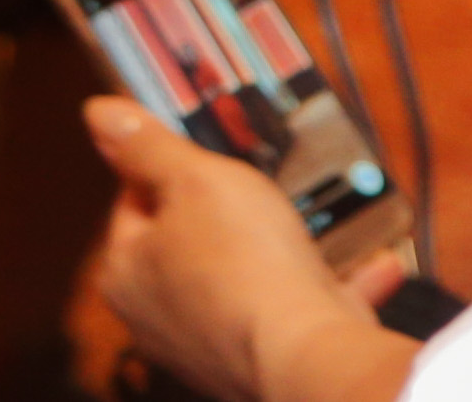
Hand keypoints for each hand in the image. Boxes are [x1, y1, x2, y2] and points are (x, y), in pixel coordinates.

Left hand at [82, 96, 412, 401]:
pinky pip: (295, 313)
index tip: (208, 148)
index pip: (131, 200)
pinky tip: (375, 265)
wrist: (303, 353)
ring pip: (242, 279)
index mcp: (126, 271)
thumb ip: (147, 146)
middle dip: (228, 210)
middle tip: (262, 180)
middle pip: (187, 241)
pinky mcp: (260, 360)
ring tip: (317, 219)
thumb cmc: (242, 260)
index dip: (168, 166)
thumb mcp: (195, 177)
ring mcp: (207, 343)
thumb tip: (96, 111)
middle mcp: (156, 316)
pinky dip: (331, 288)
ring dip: (283, 251)